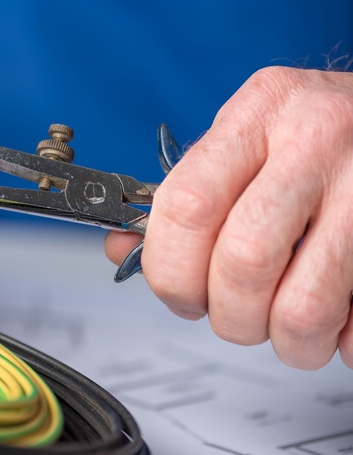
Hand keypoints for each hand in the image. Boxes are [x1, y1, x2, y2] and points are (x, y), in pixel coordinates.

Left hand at [106, 66, 352, 369]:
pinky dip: (340, 341)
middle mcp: (314, 139)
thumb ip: (187, 194)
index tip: (177, 293)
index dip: (170, 271)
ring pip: (303, 306)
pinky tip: (337, 314)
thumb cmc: (315, 134)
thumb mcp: (244, 140)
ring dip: (285, 340)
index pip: (186, 206)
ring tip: (287, 326)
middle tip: (233, 316)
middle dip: (227, 315)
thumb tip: (122, 249)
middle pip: (241, 261)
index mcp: (257, 114)